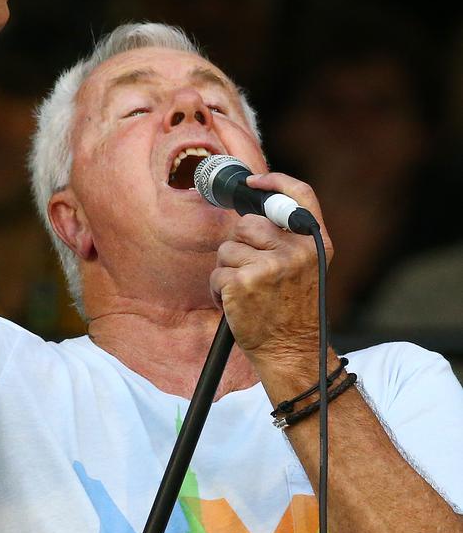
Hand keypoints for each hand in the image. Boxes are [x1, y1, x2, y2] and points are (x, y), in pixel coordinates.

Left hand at [209, 172, 333, 367]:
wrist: (292, 352)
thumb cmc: (293, 312)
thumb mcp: (307, 269)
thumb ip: (290, 240)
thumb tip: (255, 212)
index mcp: (316, 244)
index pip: (301, 194)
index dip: (275, 181)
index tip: (253, 183)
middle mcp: (297, 251)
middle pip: (247, 224)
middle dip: (239, 246)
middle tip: (249, 271)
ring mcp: (270, 266)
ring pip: (227, 249)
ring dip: (227, 271)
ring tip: (245, 293)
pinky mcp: (244, 282)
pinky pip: (216, 274)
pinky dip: (217, 291)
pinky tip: (234, 305)